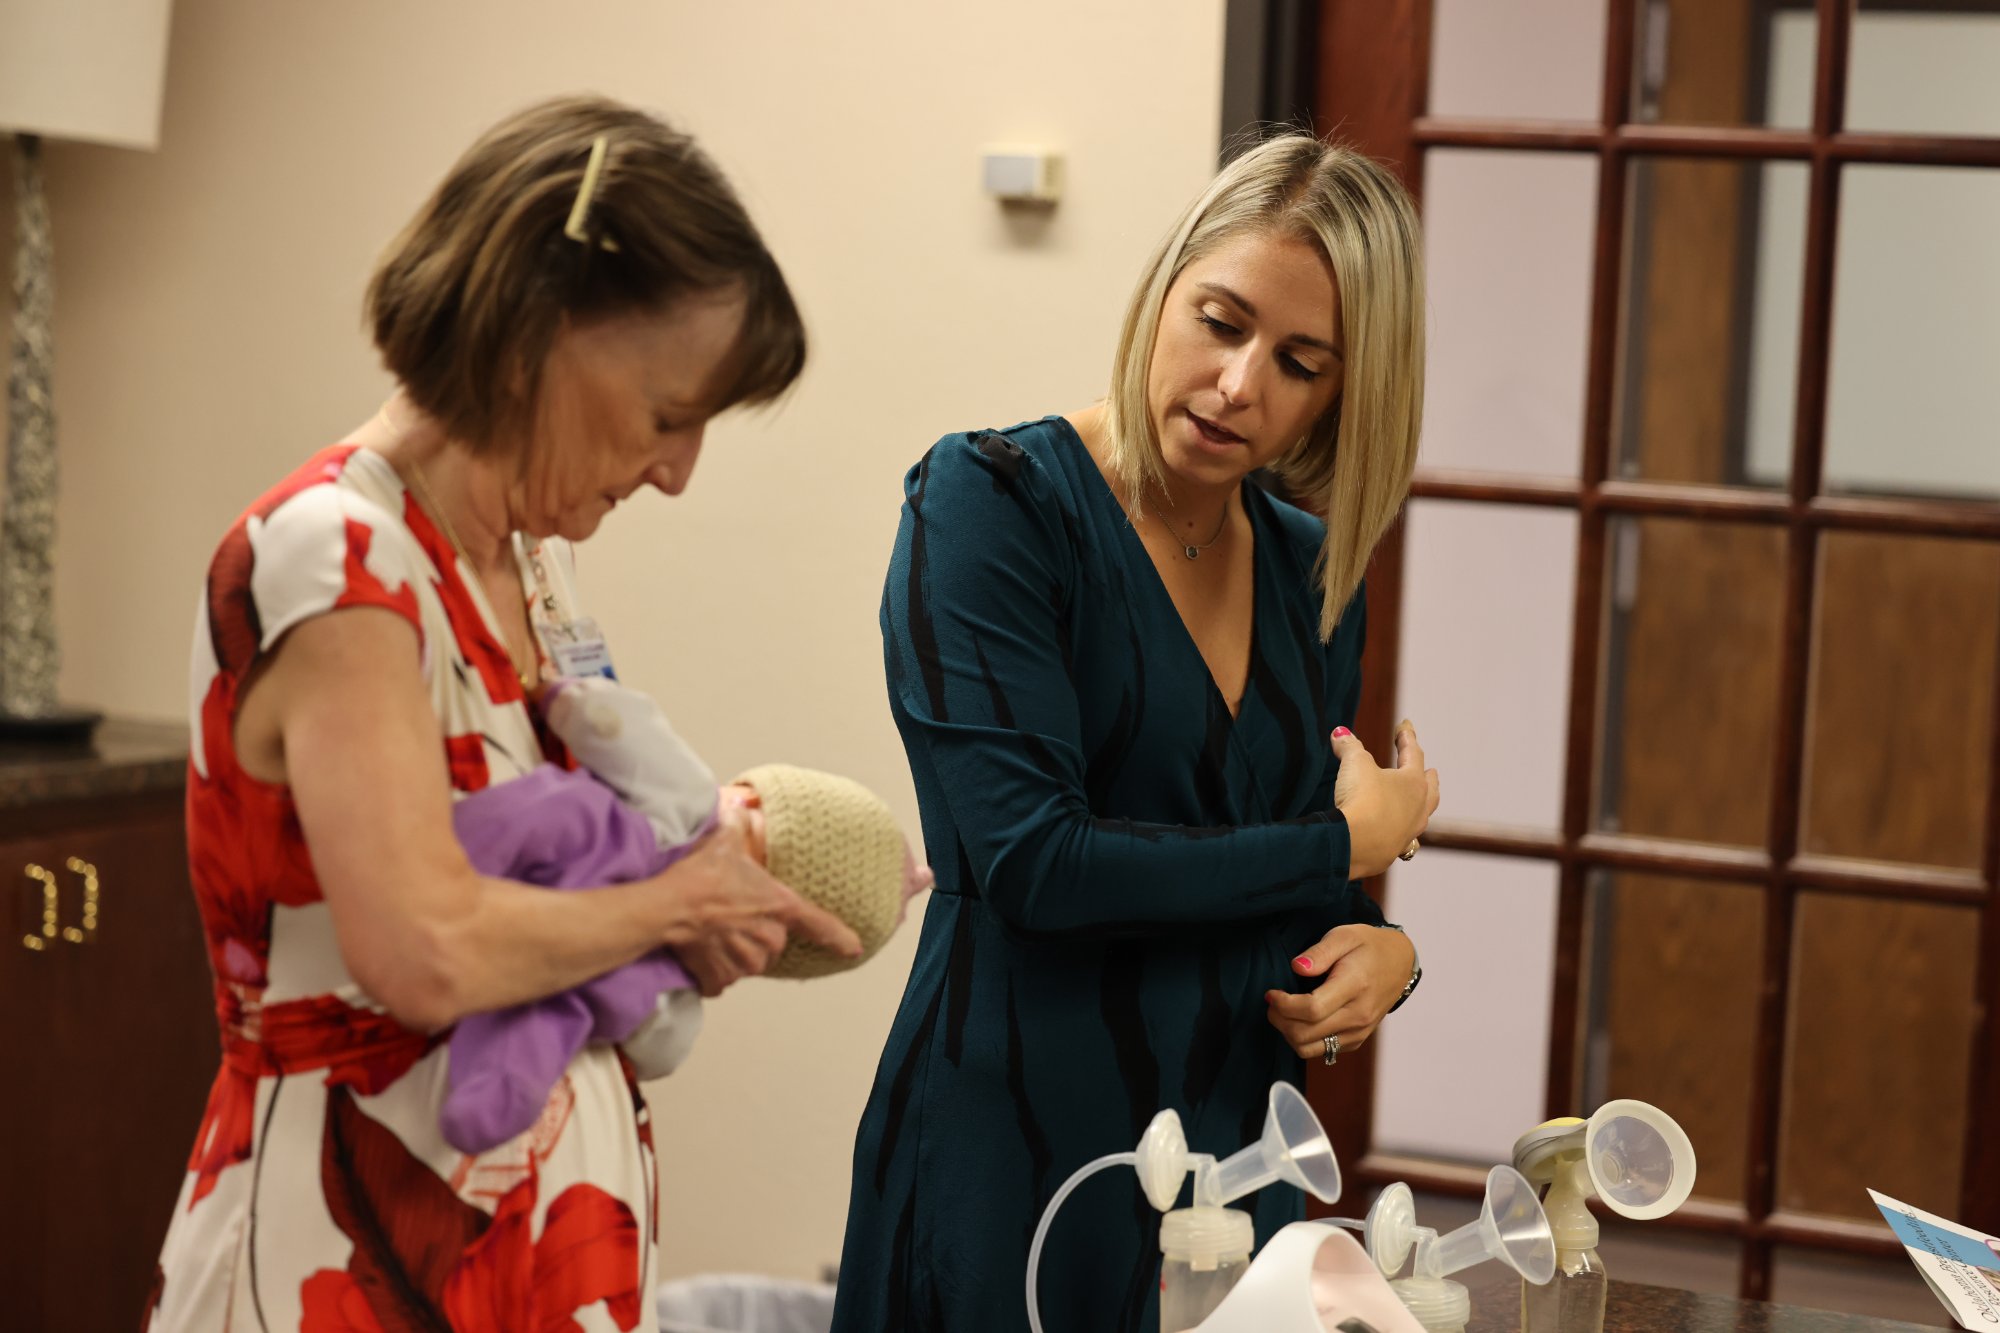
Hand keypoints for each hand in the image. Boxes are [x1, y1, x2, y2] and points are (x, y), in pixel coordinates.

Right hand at [655, 811, 862, 996]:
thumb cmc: (702, 873)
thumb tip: (741, 805)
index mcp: (780, 907)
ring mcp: (746, 963)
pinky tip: (700, 952)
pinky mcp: (721, 979)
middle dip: (755, 933)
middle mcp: (770, 939)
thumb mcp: (725, 840)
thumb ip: (739, 822)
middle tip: (729, 916)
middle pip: (773, 943)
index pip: (820, 924)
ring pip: (749, 963)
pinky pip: (723, 980)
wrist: (669, 906)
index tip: (853, 949)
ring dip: (734, 953)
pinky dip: (713, 971)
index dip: (839, 937)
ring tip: (712, 931)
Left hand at [1264, 924, 1416, 1060]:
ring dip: (1288, 1033)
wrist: (1399, 963)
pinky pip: (1322, 1051)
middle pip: (1305, 1033)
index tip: (1272, 993)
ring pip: (1310, 1049)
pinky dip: (1304, 1039)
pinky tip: (1300, 1019)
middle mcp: (1358, 1015)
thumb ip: (1319, 952)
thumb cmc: (1368, 946)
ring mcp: (1359, 1031)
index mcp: (1354, 986)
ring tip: (1283, 1012)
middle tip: (1273, 1002)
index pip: (1312, 1009)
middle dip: (1279, 1020)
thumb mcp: (1344, 936)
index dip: (1284, 1005)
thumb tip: (1297, 967)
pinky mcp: (1357, 1040)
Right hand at [1331, 720, 1438, 878]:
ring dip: (1422, 807)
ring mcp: (1409, 832)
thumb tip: (1340, 733)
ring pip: (1422, 817)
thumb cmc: (1362, 798)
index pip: (1413, 754)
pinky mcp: (1393, 852)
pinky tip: (1397, 833)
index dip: (1407, 737)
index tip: (1405, 725)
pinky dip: (1402, 832)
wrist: (1355, 843)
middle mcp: (1418, 808)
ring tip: (1420, 804)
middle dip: (1429, 778)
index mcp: (1413, 782)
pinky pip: (1404, 839)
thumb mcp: (1354, 765)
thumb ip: (1350, 747)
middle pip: (1430, 790)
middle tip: (1432, 772)